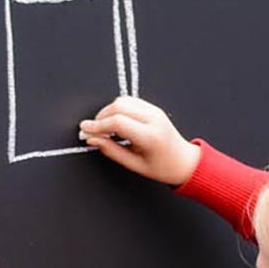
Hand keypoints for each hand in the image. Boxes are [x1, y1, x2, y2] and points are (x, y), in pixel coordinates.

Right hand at [79, 96, 199, 185]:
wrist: (183, 160)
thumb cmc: (161, 167)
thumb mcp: (133, 165)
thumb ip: (111, 150)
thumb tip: (92, 139)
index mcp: (149, 136)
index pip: (117, 122)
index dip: (97, 125)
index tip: (84, 129)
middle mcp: (154, 118)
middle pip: (119, 106)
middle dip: (100, 117)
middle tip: (91, 131)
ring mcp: (155, 110)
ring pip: (123, 100)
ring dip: (108, 112)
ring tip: (102, 128)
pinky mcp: (153, 108)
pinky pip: (130, 101)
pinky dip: (117, 109)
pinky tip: (114, 123)